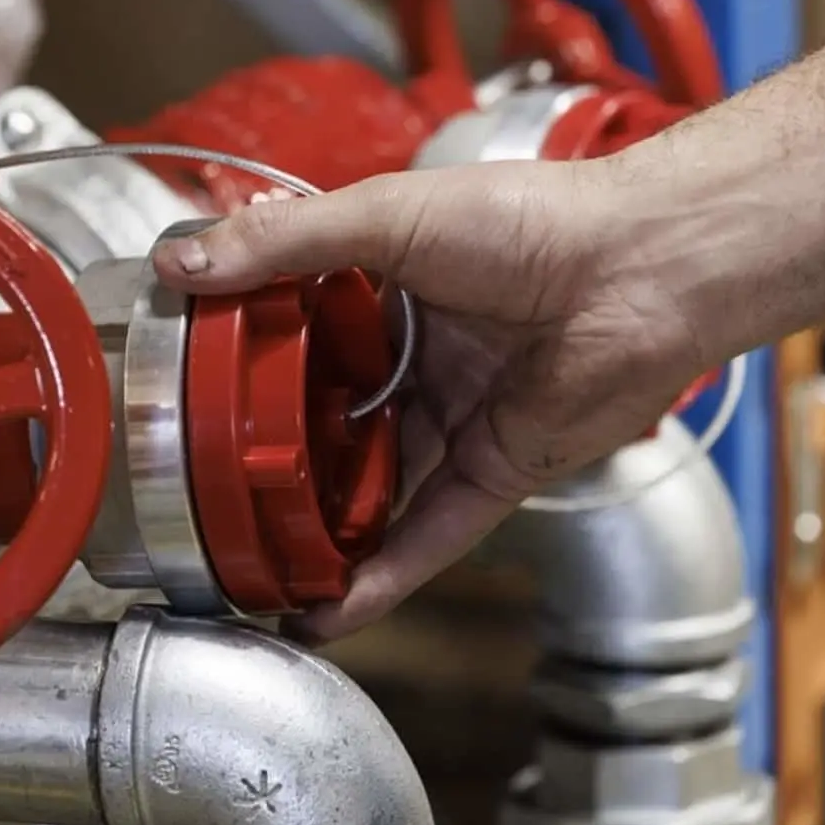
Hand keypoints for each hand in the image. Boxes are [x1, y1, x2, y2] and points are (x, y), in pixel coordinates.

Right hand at [152, 160, 709, 642]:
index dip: (240, 369)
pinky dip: (382, 578)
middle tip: (206, 498)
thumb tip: (181, 262)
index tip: (181, 395)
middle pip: (326, 425)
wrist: (643, 265)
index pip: (291, 340)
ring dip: (321, 534)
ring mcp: (451, 422)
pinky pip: (427, 536)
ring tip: (255, 570)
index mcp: (382, 295)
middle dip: (273, 464)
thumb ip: (282, 244)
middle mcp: (413, 363)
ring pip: (372, 492)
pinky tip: (327, 608)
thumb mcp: (384, 216)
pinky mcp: (492, 474)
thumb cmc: (532, 220)